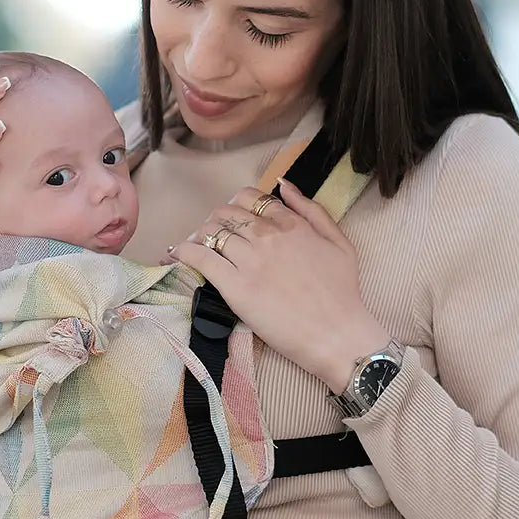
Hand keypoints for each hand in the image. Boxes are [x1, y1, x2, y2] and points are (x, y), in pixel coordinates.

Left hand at [167, 179, 389, 391]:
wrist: (336, 334)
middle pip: (226, 213)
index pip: (251, 198)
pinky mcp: (235, 287)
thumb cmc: (342, 293)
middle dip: (217, 220)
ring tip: (196, 245)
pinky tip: (175, 253)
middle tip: (214, 234)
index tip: (234, 219)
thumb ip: (312, 210)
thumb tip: (284, 184)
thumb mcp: (339, 242)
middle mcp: (267, 236)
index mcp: (291, 224)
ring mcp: (249, 261)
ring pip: (211, 231)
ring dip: (200, 234)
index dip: (237, 205)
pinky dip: (184, 251)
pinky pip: (200, 258)